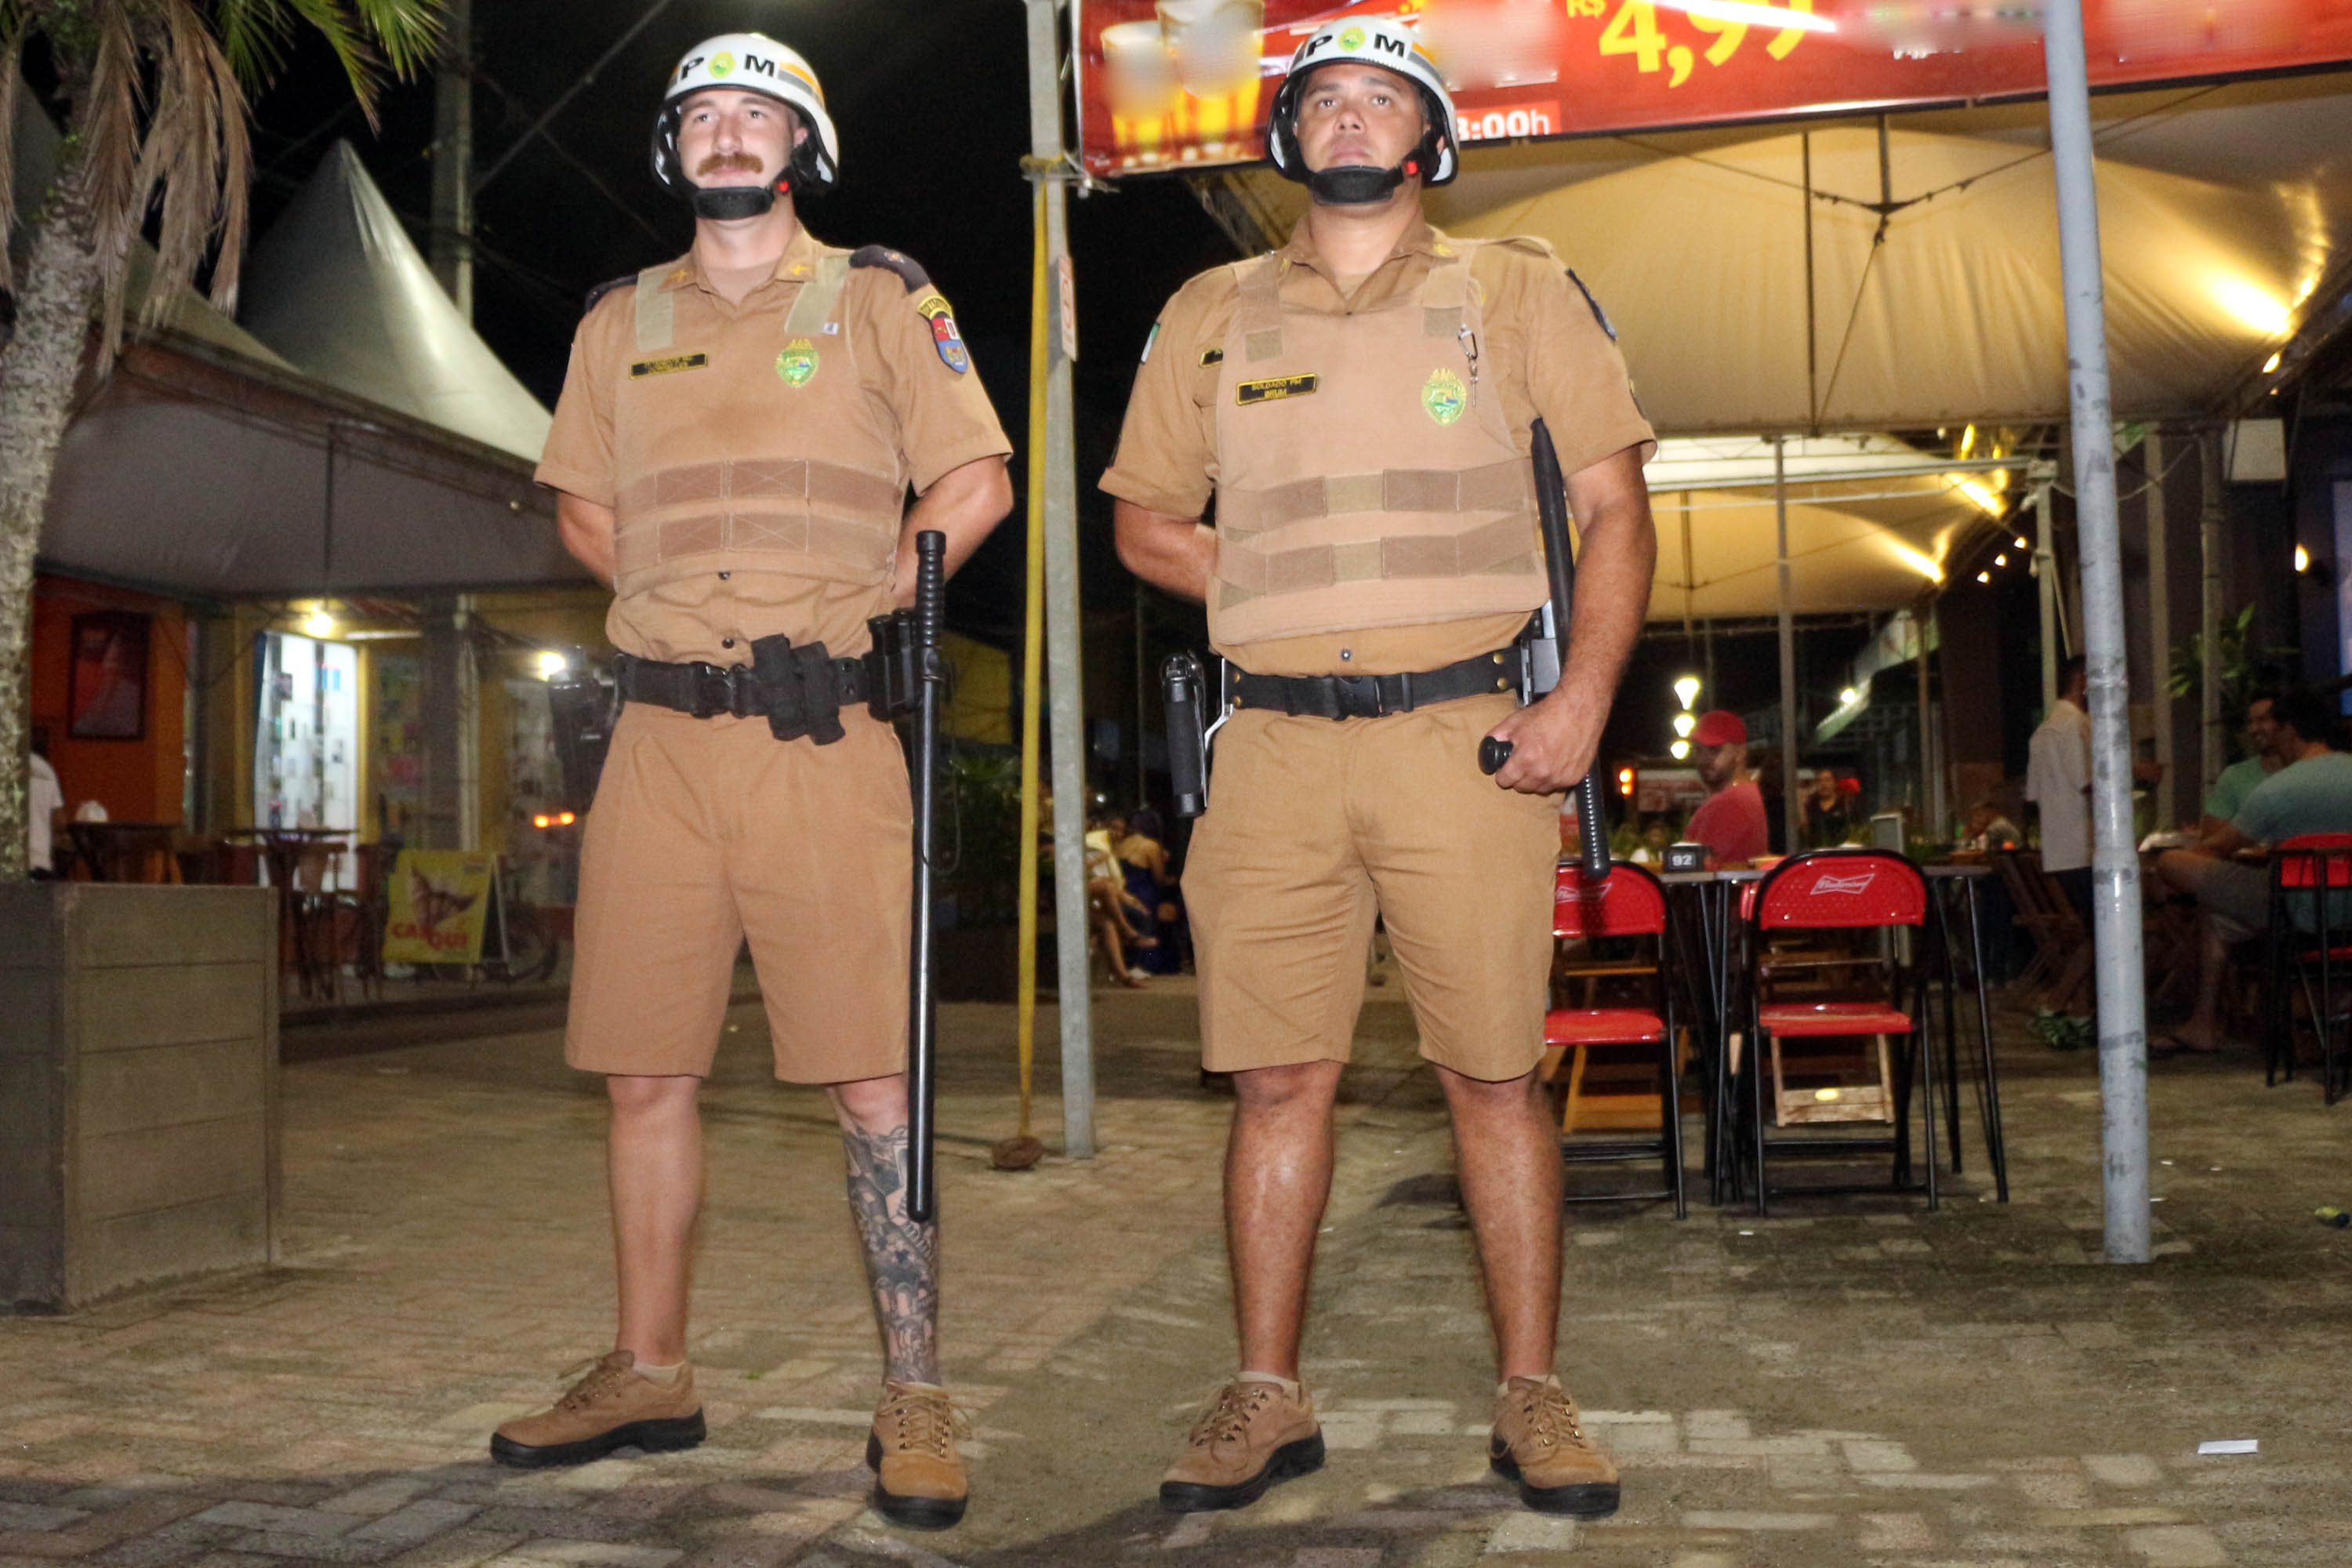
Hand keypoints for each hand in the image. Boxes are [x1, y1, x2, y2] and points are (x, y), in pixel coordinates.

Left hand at [1484, 690, 1600, 794]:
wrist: (1579, 709)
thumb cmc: (1549, 713)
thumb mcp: (1515, 721)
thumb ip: (1497, 736)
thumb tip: (1488, 747)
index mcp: (1526, 759)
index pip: (1505, 781)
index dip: (1503, 774)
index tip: (1506, 771)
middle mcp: (1543, 772)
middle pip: (1522, 788)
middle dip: (1519, 777)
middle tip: (1524, 763)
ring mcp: (1560, 777)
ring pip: (1540, 789)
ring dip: (1537, 780)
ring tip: (1540, 762)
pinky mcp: (1574, 777)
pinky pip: (1558, 786)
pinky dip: (1554, 778)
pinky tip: (1555, 762)